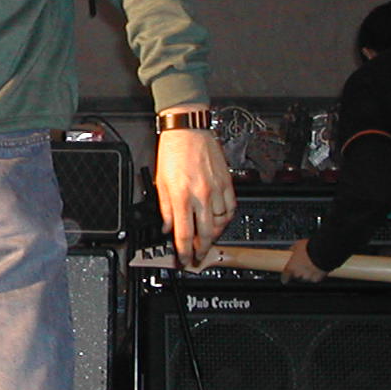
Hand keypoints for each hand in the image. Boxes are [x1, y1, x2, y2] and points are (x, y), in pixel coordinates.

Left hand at [154, 122, 234, 265]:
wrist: (188, 130)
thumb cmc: (172, 152)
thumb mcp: (160, 182)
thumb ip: (164, 208)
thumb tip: (166, 227)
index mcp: (181, 196)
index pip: (184, 233)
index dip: (184, 251)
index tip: (184, 259)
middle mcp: (201, 195)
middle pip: (205, 233)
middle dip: (202, 250)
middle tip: (198, 257)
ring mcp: (216, 189)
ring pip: (221, 223)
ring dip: (214, 235)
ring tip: (207, 239)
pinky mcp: (227, 182)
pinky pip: (231, 208)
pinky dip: (226, 218)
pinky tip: (220, 221)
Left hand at [281, 238, 327, 283]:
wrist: (323, 251)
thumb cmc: (309, 248)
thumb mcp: (298, 244)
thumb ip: (293, 248)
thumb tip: (291, 248)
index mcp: (291, 266)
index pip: (285, 275)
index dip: (285, 278)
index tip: (284, 280)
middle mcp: (298, 273)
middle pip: (297, 275)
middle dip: (300, 271)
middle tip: (304, 264)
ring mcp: (307, 276)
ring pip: (306, 277)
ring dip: (308, 273)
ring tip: (313, 264)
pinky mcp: (316, 278)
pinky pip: (315, 278)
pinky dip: (316, 275)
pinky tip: (319, 268)